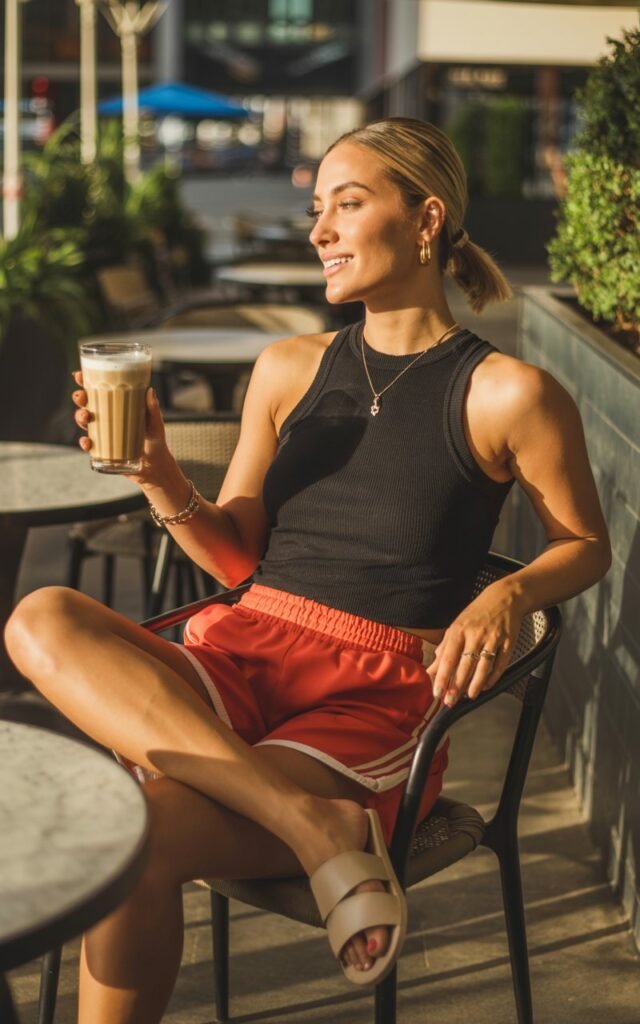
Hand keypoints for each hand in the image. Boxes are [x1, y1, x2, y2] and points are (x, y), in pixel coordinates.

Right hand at [71, 371, 172, 485]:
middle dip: (80, 398)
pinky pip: (88, 445)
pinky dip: (85, 443)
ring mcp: (103, 433)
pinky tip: (88, 442)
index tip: (79, 375)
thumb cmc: (156, 441)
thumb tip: (150, 390)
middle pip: (87, 403)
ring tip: (85, 417)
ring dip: (79, 416)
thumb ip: (153, 409)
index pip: (100, 390)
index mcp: (118, 406)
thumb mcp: (156, 424)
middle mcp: (107, 418)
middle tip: (81, 397)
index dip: (87, 381)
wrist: (154, 467)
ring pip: (84, 421)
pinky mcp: (101, 450)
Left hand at [425, 580, 523, 705]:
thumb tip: (432, 669)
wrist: (504, 598)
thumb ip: (444, 648)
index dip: (442, 677)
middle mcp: (475, 635)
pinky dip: (493, 678)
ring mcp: (493, 639)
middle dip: (457, 686)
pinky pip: (500, 664)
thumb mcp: (457, 626)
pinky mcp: (508, 643)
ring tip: (468, 696)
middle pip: (465, 665)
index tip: (437, 692)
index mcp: (459, 630)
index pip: (448, 658)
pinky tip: (486, 686)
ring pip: (483, 667)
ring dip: (475, 684)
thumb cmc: (477, 613)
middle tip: (450, 701)